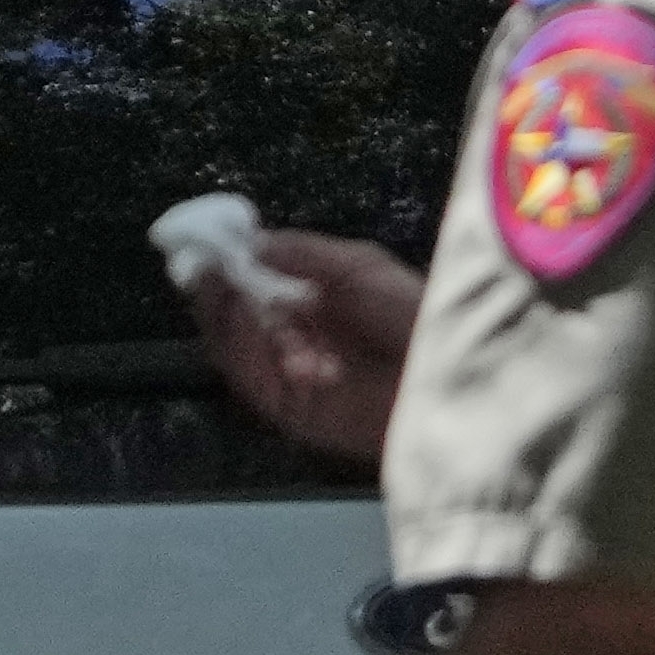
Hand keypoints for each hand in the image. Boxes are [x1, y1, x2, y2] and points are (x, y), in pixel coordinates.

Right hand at [189, 230, 422, 465]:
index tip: (205, 243)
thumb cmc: (418, 317)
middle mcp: (299, 341)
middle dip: (216, 291)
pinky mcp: (294, 412)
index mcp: (314, 306)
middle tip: (202, 265)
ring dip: (224, 317)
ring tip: (221, 286)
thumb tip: (251, 242)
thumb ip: (305, 252)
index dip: (226, 266)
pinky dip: (241, 349)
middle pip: (235, 319)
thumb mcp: (362, 267)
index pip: (253, 286)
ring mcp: (293, 378)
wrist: (453, 375)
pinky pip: (251, 380)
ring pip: (236, 349)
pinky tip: (244, 319)